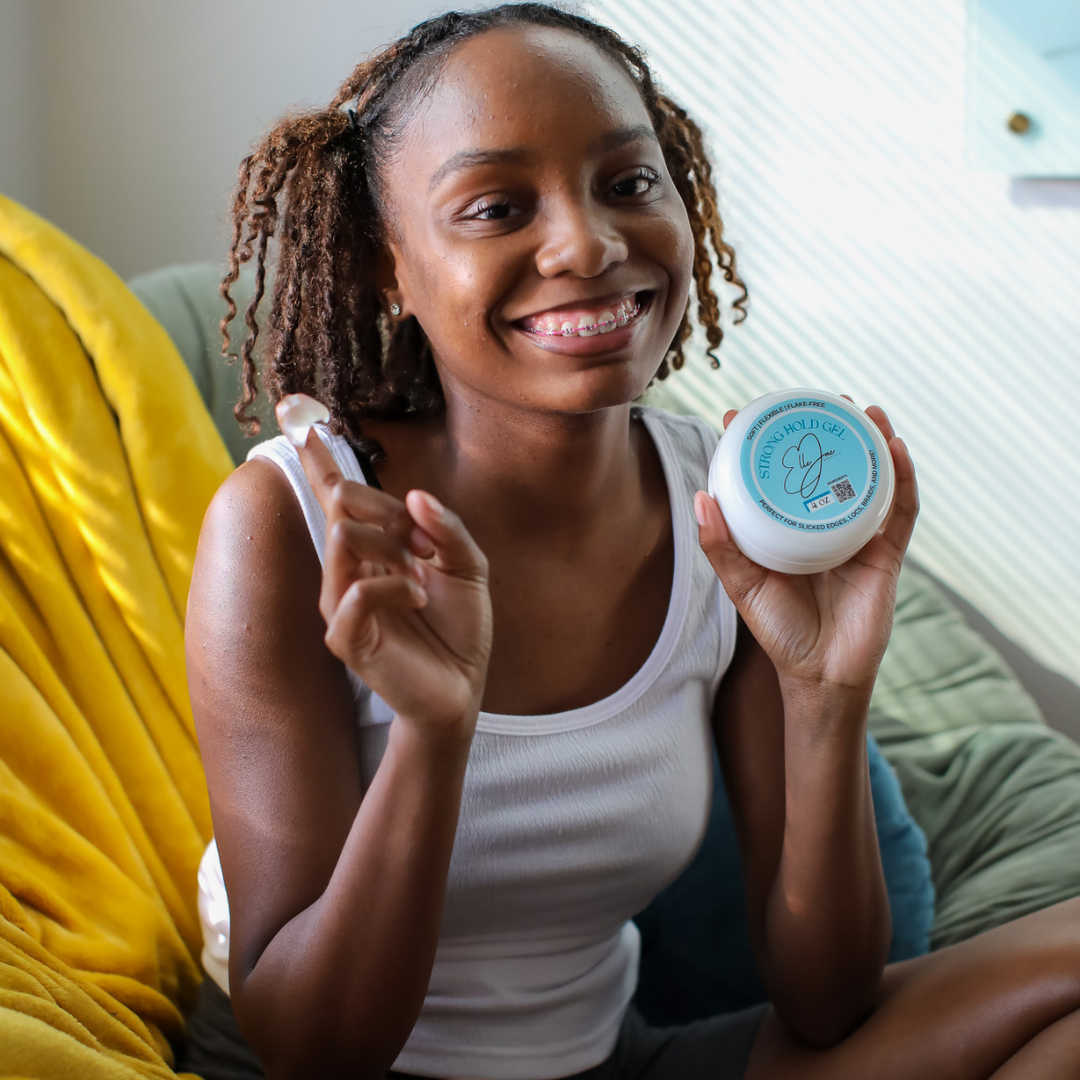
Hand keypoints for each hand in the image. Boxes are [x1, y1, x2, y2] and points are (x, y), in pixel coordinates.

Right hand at [286, 409, 492, 738]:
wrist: (463, 687)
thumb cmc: (459, 628)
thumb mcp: (468, 568)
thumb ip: (446, 529)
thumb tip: (416, 497)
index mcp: (373, 547)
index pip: (337, 493)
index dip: (319, 456)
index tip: (299, 413)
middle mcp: (348, 568)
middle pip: (343, 502)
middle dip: (389, 508)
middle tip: (425, 544)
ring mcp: (341, 602)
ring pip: (343, 536)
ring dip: (394, 546)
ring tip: (424, 574)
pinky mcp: (345, 636)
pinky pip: (355, 591)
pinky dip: (394, 586)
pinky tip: (419, 596)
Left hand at [695, 403, 918, 696]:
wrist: (822, 674)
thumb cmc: (781, 631)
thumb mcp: (743, 585)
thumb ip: (722, 546)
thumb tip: (701, 497)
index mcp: (789, 528)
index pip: (779, 476)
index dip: (766, 444)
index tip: (744, 413)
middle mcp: (824, 524)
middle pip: (831, 466)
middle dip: (830, 430)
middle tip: (821, 398)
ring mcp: (858, 536)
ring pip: (871, 478)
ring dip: (872, 441)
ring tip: (864, 410)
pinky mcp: (886, 553)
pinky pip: (900, 508)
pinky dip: (903, 477)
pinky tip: (896, 447)